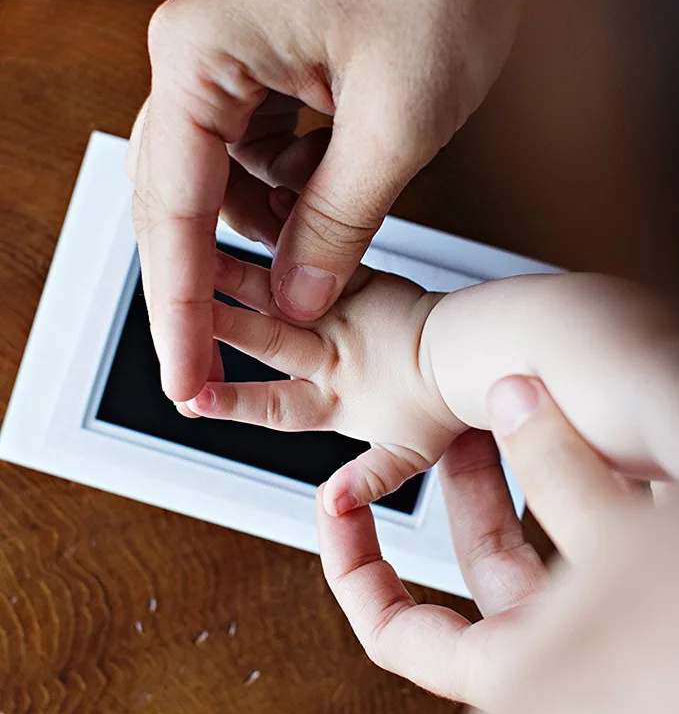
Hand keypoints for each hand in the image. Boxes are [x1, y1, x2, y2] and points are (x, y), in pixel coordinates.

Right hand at [127, 0, 533, 401]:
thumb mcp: (397, 123)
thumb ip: (338, 222)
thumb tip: (298, 298)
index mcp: (204, 55)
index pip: (173, 211)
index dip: (180, 310)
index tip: (184, 378)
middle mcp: (202, 56)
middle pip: (181, 202)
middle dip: (208, 283)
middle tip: (215, 363)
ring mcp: (234, 62)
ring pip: (225, 184)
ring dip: (267, 234)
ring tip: (315, 258)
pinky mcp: (273, 71)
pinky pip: (263, 158)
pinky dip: (295, 197)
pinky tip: (333, 198)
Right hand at [186, 251, 465, 514]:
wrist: (471, 353)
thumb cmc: (443, 402)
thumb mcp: (409, 456)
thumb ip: (369, 478)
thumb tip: (332, 505)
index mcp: (335, 398)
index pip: (274, 404)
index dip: (232, 401)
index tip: (190, 397)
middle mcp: (330, 354)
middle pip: (264, 338)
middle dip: (215, 323)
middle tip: (171, 305)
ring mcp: (342, 313)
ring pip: (278, 292)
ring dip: (234, 275)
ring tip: (195, 255)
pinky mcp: (359, 280)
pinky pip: (321, 253)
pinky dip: (288, 233)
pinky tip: (262, 207)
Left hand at [317, 375, 640, 708]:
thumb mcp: (620, 552)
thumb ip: (561, 475)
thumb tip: (515, 401)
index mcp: (518, 670)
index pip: (395, 633)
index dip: (352, 566)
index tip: (336, 503)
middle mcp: (553, 648)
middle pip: (476, 557)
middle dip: (461, 476)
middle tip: (447, 418)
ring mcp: (603, 617)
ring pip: (541, 537)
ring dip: (528, 469)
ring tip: (518, 404)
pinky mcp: (652, 586)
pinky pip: (599, 529)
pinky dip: (590, 480)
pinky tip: (595, 432)